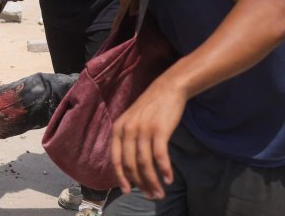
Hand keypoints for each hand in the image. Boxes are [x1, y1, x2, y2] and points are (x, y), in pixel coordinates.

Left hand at [111, 77, 185, 199]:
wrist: (167, 88)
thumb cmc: (150, 108)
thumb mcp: (131, 121)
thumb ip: (127, 140)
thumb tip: (130, 166)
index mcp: (118, 129)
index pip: (115, 159)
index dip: (121, 177)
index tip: (128, 191)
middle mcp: (127, 130)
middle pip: (130, 164)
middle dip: (140, 183)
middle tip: (151, 196)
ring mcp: (143, 130)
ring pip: (144, 162)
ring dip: (152, 181)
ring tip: (160, 193)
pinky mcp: (159, 130)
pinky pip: (159, 155)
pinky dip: (164, 169)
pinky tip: (169, 179)